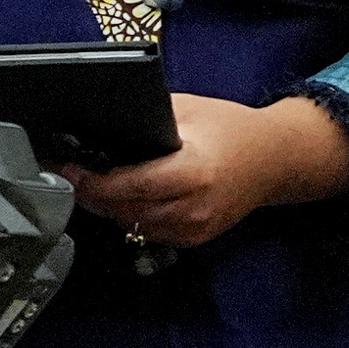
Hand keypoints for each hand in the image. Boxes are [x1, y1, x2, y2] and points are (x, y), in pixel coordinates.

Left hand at [62, 93, 348, 254]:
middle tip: (75, 176)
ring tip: (95, 186)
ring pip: (135, 226)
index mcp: (194, 171)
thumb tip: (105, 121)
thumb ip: (149, 118)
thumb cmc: (232, 129)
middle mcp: (195, 206)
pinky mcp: (197, 238)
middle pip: (128, 210)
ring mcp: (197, 227)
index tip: (73, 170)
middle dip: (95, 195)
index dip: (97, 182)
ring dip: (110, 209)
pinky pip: (152, 233)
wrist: (275, 159)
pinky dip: (133, 218)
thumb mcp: (188, 109)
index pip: (134, 186)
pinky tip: (124, 199)